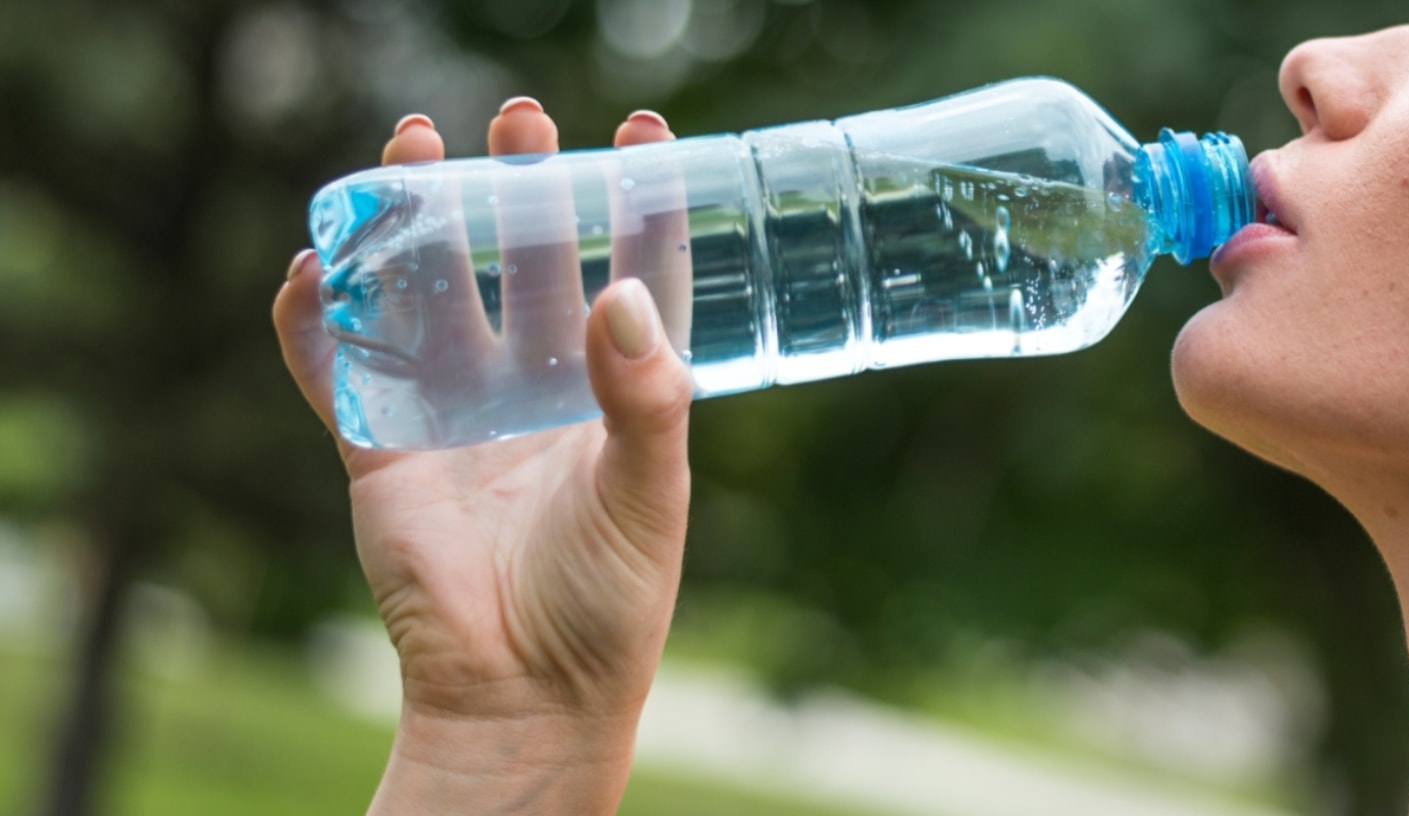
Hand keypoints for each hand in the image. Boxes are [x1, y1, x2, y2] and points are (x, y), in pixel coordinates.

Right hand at [273, 99, 693, 814]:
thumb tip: (620, 296)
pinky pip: (337, 366)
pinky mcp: (381, 445)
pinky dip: (315, 317)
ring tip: (414, 145)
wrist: (523, 691)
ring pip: (425, 290)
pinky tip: (312, 260)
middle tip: (519, 116)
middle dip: (516, 186)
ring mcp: (452, 410)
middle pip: (521, 260)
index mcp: (609, 392)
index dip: (632, 203)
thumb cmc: (607, 598)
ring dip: (413, 221)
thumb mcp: (650, 492)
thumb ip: (647, 396)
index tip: (639, 131)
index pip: (627, 275)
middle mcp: (531, 386)